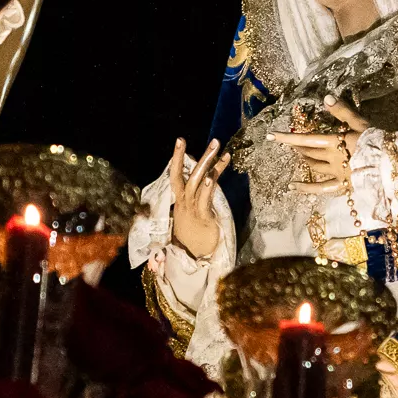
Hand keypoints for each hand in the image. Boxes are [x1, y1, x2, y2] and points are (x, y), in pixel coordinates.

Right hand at [165, 138, 228, 260]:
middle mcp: (185, 201)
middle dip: (203, 157)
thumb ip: (195, 195)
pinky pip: (203, 201)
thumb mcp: (191, 211)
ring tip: (220, 151)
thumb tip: (201, 178)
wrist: (192, 257)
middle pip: (190, 174)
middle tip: (215, 141)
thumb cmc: (192, 233)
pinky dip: (206, 189)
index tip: (180, 140)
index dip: (178, 157)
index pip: (176, 174)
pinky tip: (210, 178)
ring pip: (198, 183)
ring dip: (209, 166)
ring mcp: (193, 209)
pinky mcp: (203, 219)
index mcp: (181, 199)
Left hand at [268, 98, 370, 195]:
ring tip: (299, 156)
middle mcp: (331, 158)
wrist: (393, 165)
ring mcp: (336, 173)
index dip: (288, 137)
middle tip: (290, 143)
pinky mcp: (343, 185)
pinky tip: (293, 187)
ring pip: (314, 167)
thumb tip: (325, 97)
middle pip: (310, 152)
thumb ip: (342, 111)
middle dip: (298, 147)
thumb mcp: (361, 123)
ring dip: (305, 160)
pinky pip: (321, 189)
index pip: (307, 138)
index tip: (271, 135)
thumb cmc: (379, 141)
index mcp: (335, 142)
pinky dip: (306, 188)